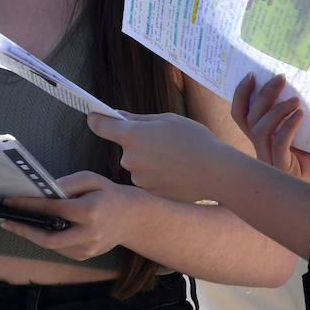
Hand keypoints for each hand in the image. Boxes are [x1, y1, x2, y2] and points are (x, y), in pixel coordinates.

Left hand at [0, 171, 143, 259]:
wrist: (132, 218)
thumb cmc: (109, 194)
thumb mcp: (90, 179)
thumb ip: (67, 183)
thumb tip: (44, 191)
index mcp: (89, 211)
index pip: (53, 209)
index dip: (29, 205)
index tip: (10, 201)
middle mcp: (88, 234)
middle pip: (48, 238)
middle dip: (24, 230)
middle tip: (6, 221)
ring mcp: (88, 248)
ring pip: (53, 246)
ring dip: (33, 236)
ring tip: (17, 224)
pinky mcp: (85, 255)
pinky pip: (60, 249)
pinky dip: (47, 239)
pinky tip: (37, 230)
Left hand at [87, 110, 227, 202]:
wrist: (215, 172)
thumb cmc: (195, 140)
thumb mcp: (168, 120)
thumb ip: (139, 119)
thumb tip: (118, 116)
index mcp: (132, 135)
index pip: (101, 125)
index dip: (97, 119)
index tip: (95, 116)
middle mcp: (129, 158)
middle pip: (126, 147)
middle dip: (139, 143)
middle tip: (165, 141)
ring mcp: (138, 178)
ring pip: (138, 165)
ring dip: (150, 161)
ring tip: (175, 158)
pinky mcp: (148, 193)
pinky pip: (148, 180)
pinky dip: (158, 176)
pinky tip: (177, 172)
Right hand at [232, 73, 309, 185]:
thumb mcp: (306, 124)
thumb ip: (294, 107)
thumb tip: (296, 78)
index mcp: (263, 138)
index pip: (241, 115)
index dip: (241, 95)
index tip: (252, 75)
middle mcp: (262, 149)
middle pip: (250, 119)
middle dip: (263, 95)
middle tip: (281, 78)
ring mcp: (270, 161)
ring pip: (260, 131)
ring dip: (276, 110)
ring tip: (295, 99)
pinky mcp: (284, 169)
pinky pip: (278, 144)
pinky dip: (287, 126)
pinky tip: (300, 115)